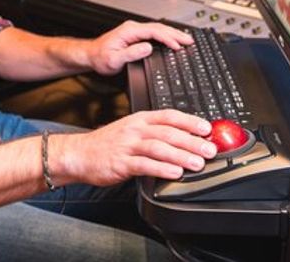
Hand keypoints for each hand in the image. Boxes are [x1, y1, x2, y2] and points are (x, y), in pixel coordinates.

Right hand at [50, 110, 218, 186]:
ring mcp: (127, 146)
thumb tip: (182, 139)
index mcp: (140, 119)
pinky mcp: (121, 163)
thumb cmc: (107, 144)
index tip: (206, 128)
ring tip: (197, 163)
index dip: (190, 121)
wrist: (79, 153)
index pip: (169, 116)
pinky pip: (144, 165)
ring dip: (181, 155)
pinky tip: (174, 173)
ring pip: (158, 147)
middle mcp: (135, 130)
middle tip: (209, 149)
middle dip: (192, 141)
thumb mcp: (131, 130)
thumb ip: (154, 133)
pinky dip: (161, 168)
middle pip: (168, 132)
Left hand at [85, 20, 193, 74]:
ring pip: (158, 29)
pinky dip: (166, 36)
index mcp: (129, 31)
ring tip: (186, 40)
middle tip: (189, 40)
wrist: (91, 56)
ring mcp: (135, 31)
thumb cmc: (100, 57)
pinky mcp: (136, 35)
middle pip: (159, 28)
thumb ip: (131, 53)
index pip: (154, 31)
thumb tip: (148, 48)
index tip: (177, 45)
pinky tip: (172, 40)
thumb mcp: (114, 59)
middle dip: (176, 34)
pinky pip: (155, 34)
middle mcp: (133, 28)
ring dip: (173, 34)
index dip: (167, 38)